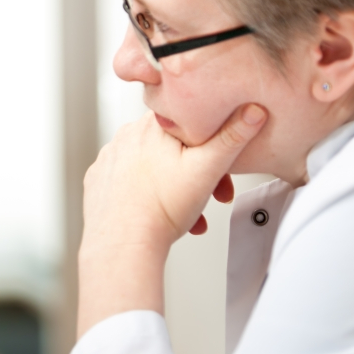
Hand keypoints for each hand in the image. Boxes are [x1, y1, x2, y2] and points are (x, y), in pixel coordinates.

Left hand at [77, 105, 266, 335]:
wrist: (123, 243)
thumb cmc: (162, 208)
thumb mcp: (208, 169)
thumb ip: (232, 137)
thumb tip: (253, 110)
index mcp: (151, 125)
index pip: (190, 123)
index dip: (213, 146)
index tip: (223, 171)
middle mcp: (125, 137)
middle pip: (173, 148)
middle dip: (197, 173)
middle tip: (212, 197)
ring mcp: (109, 159)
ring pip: (154, 168)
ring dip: (176, 189)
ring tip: (189, 214)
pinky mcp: (99, 181)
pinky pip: (132, 182)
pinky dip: (149, 195)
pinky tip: (161, 213)